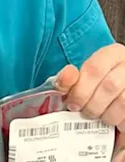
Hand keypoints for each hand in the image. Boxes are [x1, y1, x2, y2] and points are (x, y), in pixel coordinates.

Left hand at [54, 43, 124, 160]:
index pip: (94, 69)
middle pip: (109, 86)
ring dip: (107, 115)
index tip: (71, 104)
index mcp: (112, 54)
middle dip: (92, 105)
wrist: (121, 81)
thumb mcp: (88, 73)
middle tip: (84, 113)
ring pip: (122, 101)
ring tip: (99, 117)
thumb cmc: (102, 79)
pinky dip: (120, 122)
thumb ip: (72, 79)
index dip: (80, 89)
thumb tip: (60, 85)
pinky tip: (115, 123)